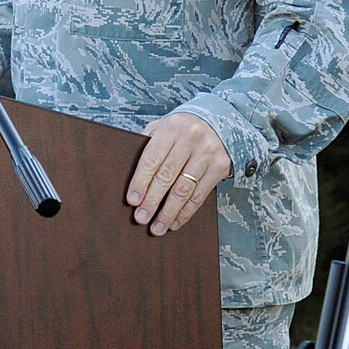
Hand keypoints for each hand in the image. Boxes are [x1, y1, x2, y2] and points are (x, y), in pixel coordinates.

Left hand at [126, 112, 231, 236]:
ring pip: (184, 189)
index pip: (151, 159)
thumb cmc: (183, 128)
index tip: (132, 200)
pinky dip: (186, 212)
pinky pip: (200, 195)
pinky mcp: (220, 167)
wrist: (220, 120)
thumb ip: (149, 143)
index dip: (140, 181)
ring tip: (157, 227)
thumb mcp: (165, 126)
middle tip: (141, 218)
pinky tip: (175, 222)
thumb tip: (129, 173)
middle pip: (166, 176)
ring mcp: (207, 153)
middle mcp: (190, 139)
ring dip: (168, 212)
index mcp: (171, 128)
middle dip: (152, 201)